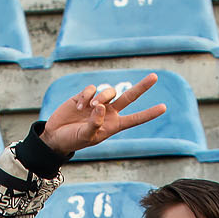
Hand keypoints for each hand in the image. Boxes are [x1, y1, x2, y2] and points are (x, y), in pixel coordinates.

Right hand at [39, 73, 168, 156]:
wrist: (55, 135)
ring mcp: (97, 103)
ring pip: (108, 91)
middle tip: (155, 77)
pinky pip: (92, 89)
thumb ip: (94, 124)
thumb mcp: (85, 137)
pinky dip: (86, 96)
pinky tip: (78, 106)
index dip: (148, 113)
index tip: (163, 108)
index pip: (134, 119)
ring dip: (100, 97)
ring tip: (88, 108)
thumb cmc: (72, 140)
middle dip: (142, 87)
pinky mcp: (85, 96)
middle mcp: (108, 112)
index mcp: (113, 125)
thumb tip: (101, 106)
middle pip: (129, 97)